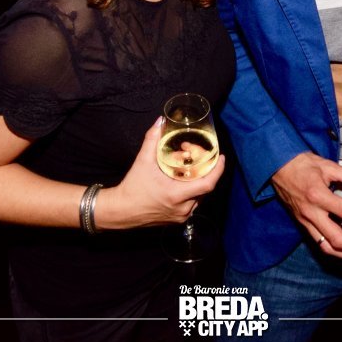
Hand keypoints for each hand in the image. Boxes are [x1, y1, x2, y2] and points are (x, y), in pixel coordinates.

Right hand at [96, 118, 225, 229]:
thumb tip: (160, 121)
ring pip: (199, 196)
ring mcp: (181, 216)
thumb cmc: (132, 187)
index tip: (221, 157)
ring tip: (188, 167)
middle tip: (194, 156)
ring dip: (198, 181)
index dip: (218, 170)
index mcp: (177, 195)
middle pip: (204, 187)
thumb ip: (152, 140)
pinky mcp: (177, 220)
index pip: (207, 184)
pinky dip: (192, 191)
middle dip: (204, 170)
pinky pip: (192, 204)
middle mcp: (183, 208)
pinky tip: (184, 181)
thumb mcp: (142, 162)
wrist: (121, 211)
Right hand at [271, 152, 341, 260]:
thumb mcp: (327, 165)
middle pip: (337, 239)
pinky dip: (339, 252)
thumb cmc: (303, 164)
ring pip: (328, 247)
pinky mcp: (304, 226)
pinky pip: (321, 244)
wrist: (277, 168)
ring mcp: (306, 222)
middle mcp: (311, 213)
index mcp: (318, 195)